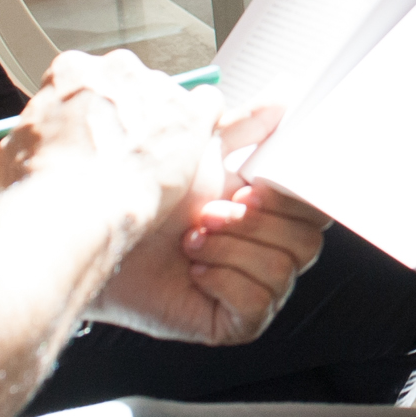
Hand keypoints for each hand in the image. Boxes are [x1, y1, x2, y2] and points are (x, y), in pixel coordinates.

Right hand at [0, 49, 218, 244]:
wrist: (77, 210)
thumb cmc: (42, 187)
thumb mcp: (16, 149)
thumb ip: (39, 131)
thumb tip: (43, 136)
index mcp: (72, 70)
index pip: (84, 79)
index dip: (86, 111)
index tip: (88, 134)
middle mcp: (117, 68)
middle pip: (127, 84)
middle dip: (124, 113)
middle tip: (118, 152)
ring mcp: (158, 87)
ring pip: (164, 96)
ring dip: (159, 123)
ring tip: (148, 165)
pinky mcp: (191, 113)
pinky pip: (208, 103)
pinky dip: (202, 122)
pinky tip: (189, 147)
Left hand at [85, 104, 326, 347]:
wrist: (100, 238)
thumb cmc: (146, 197)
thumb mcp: (201, 148)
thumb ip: (249, 124)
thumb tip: (286, 94)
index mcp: (269, 213)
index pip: (315, 209)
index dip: (290, 198)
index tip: (253, 186)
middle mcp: (268, 252)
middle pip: (307, 241)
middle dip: (251, 222)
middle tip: (208, 211)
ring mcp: (255, 288)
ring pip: (283, 269)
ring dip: (230, 248)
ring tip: (192, 237)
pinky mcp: (236, 322)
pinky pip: (258, 302)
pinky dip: (221, 279)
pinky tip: (192, 269)